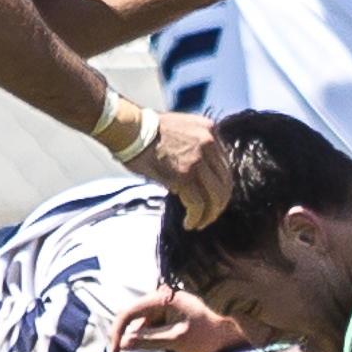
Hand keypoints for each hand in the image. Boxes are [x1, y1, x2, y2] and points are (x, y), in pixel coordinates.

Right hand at [111, 285, 264, 351]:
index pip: (128, 312)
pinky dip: (150, 334)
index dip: (117, 332)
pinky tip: (160, 344)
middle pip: (133, 315)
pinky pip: (153, 321)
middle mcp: (162, 295)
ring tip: (155, 348)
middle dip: (128, 335)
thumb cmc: (208, 335)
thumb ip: (149, 340)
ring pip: (142, 320)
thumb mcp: (176, 340)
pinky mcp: (171, 310)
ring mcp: (166, 302)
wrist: (233, 330)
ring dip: (140, 336)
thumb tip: (124, 342)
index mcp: (162, 298)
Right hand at [127, 109, 231, 228]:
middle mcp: (209, 144)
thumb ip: (196, 147)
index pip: (224, 166)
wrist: (127, 128)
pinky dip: (196, 217)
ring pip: (216, 196)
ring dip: (210, 214)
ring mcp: (198, 160)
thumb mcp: (181, 130)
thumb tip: (200, 175)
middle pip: (225, 182)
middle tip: (210, 215)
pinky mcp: (184, 176)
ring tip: (200, 223)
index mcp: (210, 131)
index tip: (212, 198)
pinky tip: (190, 224)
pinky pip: (198, 204)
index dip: (220, 185)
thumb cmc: (144, 131)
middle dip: (219, 203)